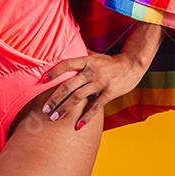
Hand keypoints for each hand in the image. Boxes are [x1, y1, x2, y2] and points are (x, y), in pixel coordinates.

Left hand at [38, 49, 152, 130]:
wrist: (131, 65)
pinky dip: (85, 117)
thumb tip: (66, 49)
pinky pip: (94, 107)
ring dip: (64, 108)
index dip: (54, 72)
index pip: (66, 65)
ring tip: (54, 117)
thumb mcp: (94, 55)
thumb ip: (81, 55)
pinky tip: (76, 126)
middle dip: (55, 98)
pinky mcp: (108, 93)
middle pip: (68, 86)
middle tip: (45, 109)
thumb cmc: (110, 61)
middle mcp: (91, 72)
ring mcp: (99, 83)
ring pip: (77, 97)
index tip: (42, 80)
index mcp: (86, 61)